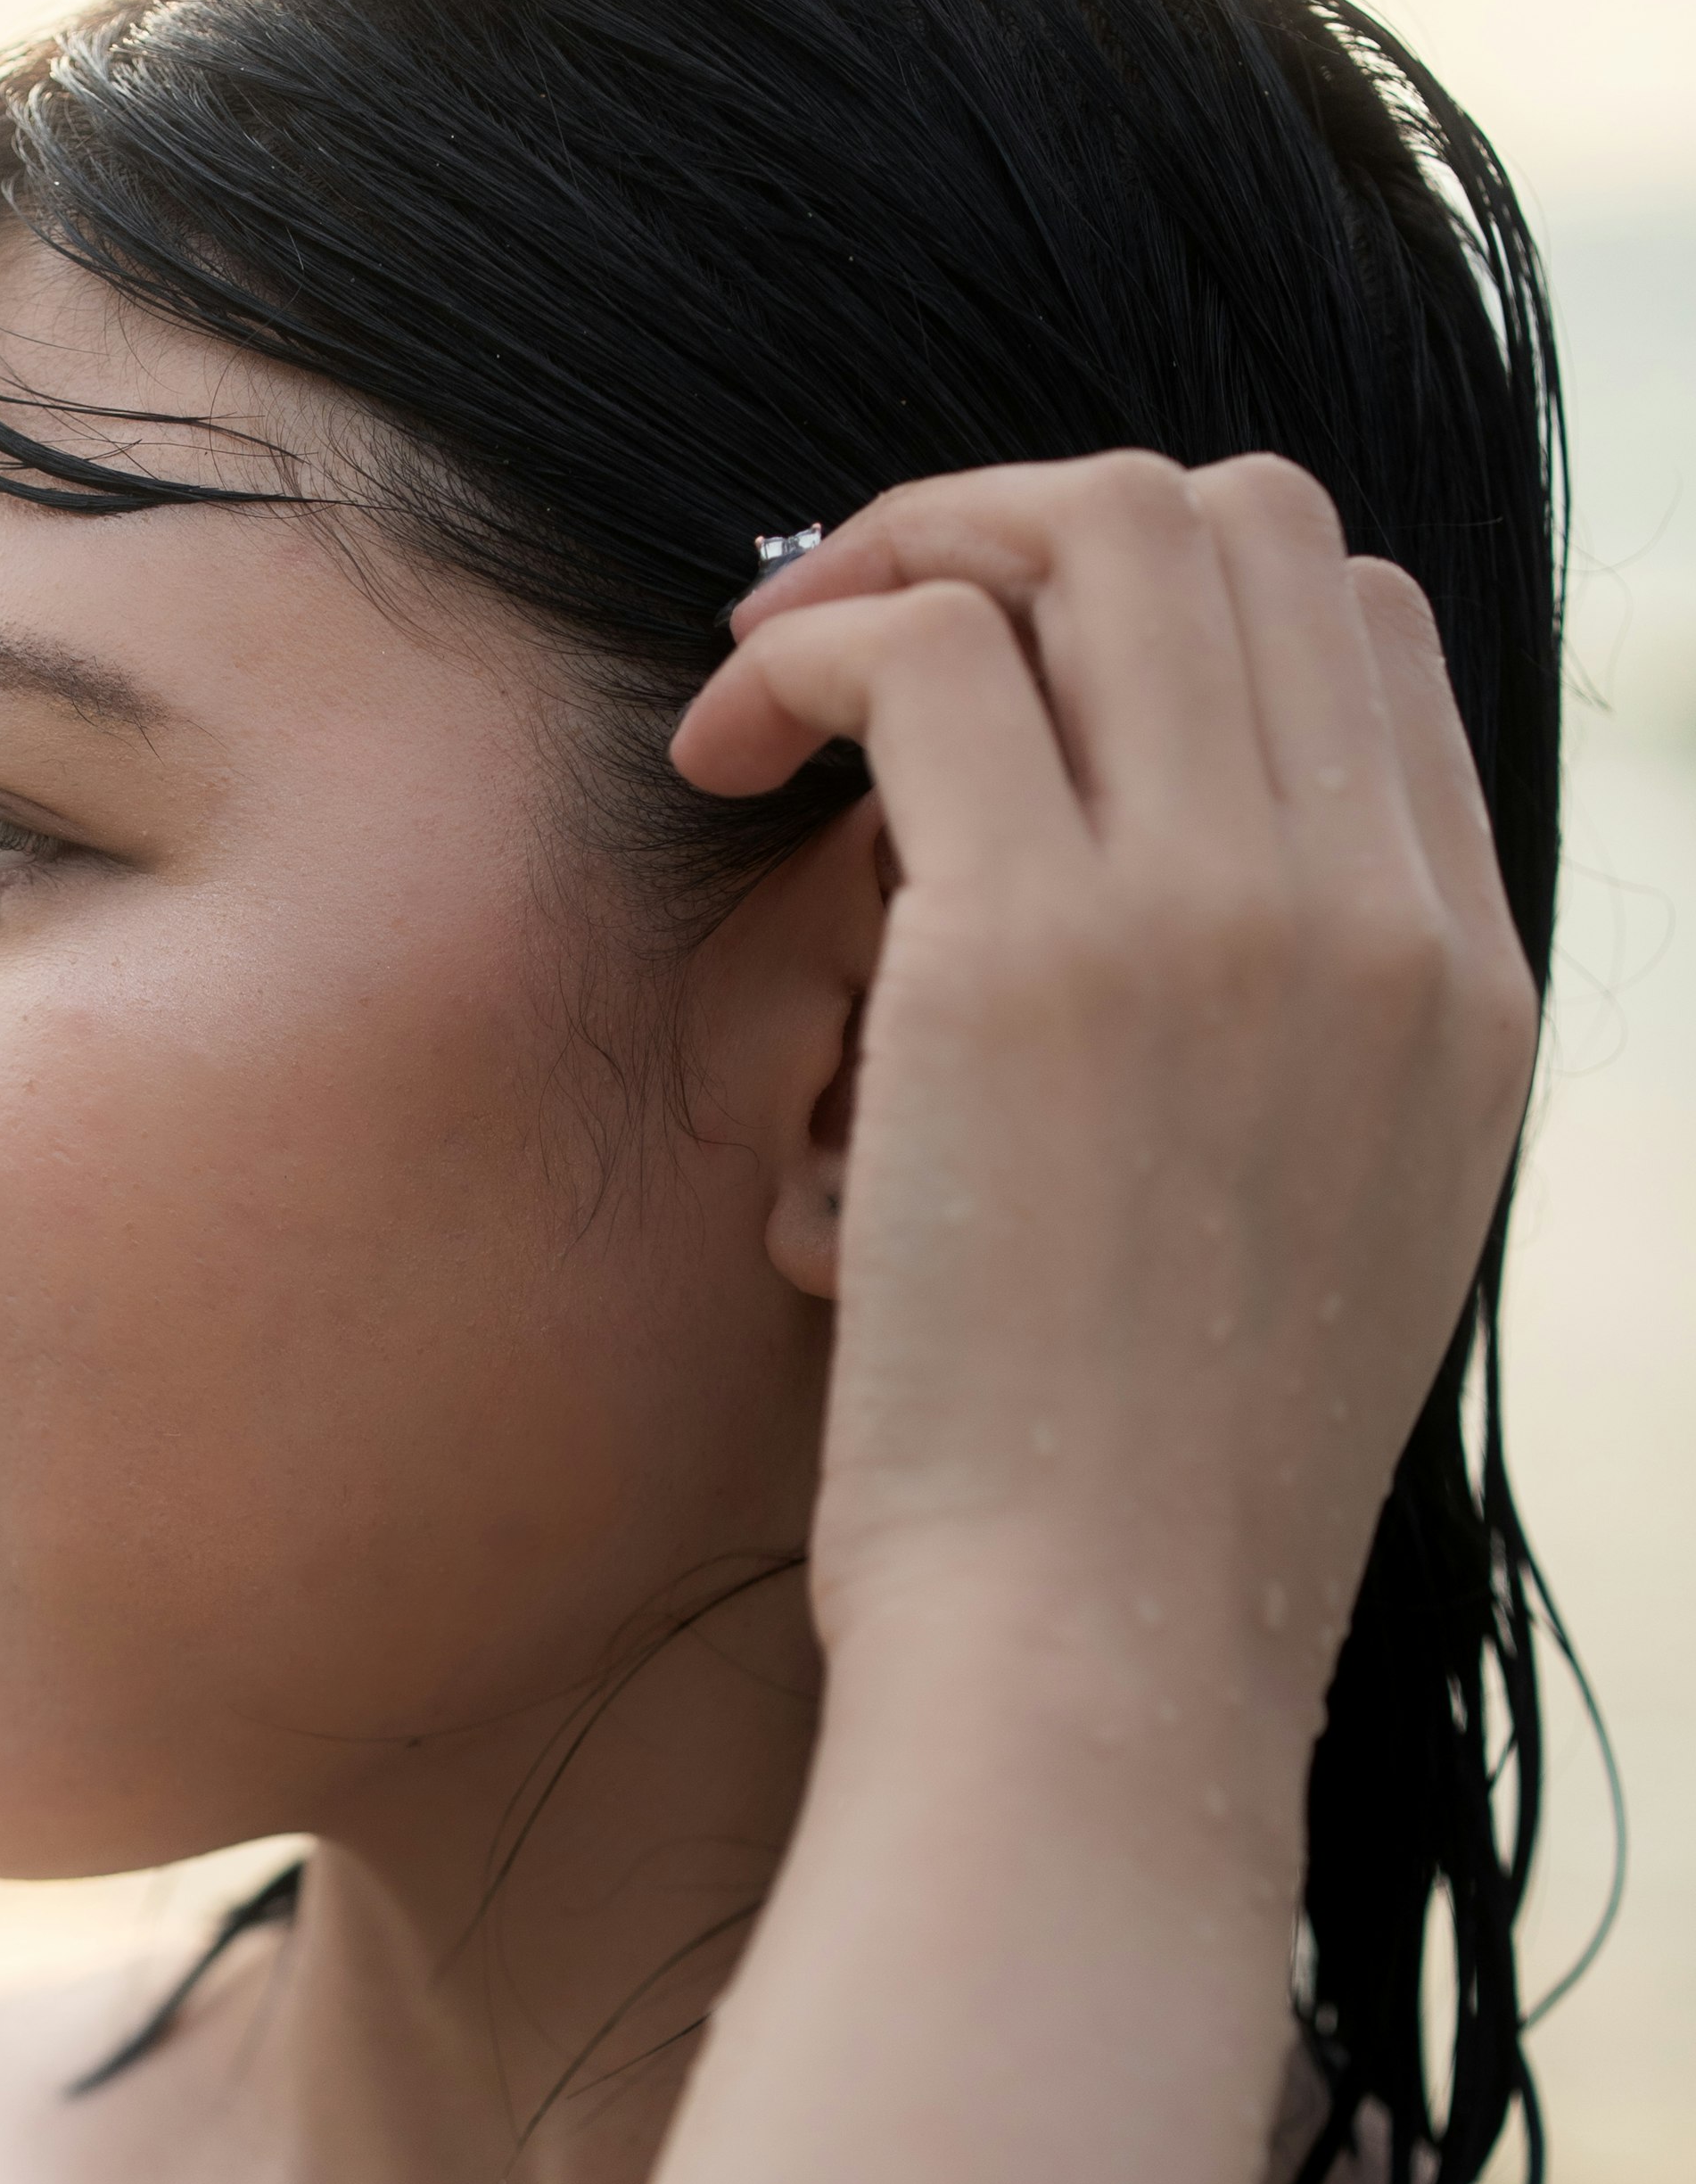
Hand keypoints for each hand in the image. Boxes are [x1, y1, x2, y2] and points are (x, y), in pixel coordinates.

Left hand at [670, 454, 1537, 1761]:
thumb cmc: (1141, 1505)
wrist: (1103, 1657)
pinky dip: (800, 651)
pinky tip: (717, 752)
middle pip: (1233, 526)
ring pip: (1089, 532)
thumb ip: (1280, 1052)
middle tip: (857, 640)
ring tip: (767, 679)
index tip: (1004, 697)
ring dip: (897, 556)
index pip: (1357, 625)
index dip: (1161, 607)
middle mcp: (1376, 907)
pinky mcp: (1027, 949)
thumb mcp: (1303, 1248)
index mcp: (1466, 976)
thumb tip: (1141, 914)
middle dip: (1021, 529)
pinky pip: (920, 652)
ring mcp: (1223, 908)